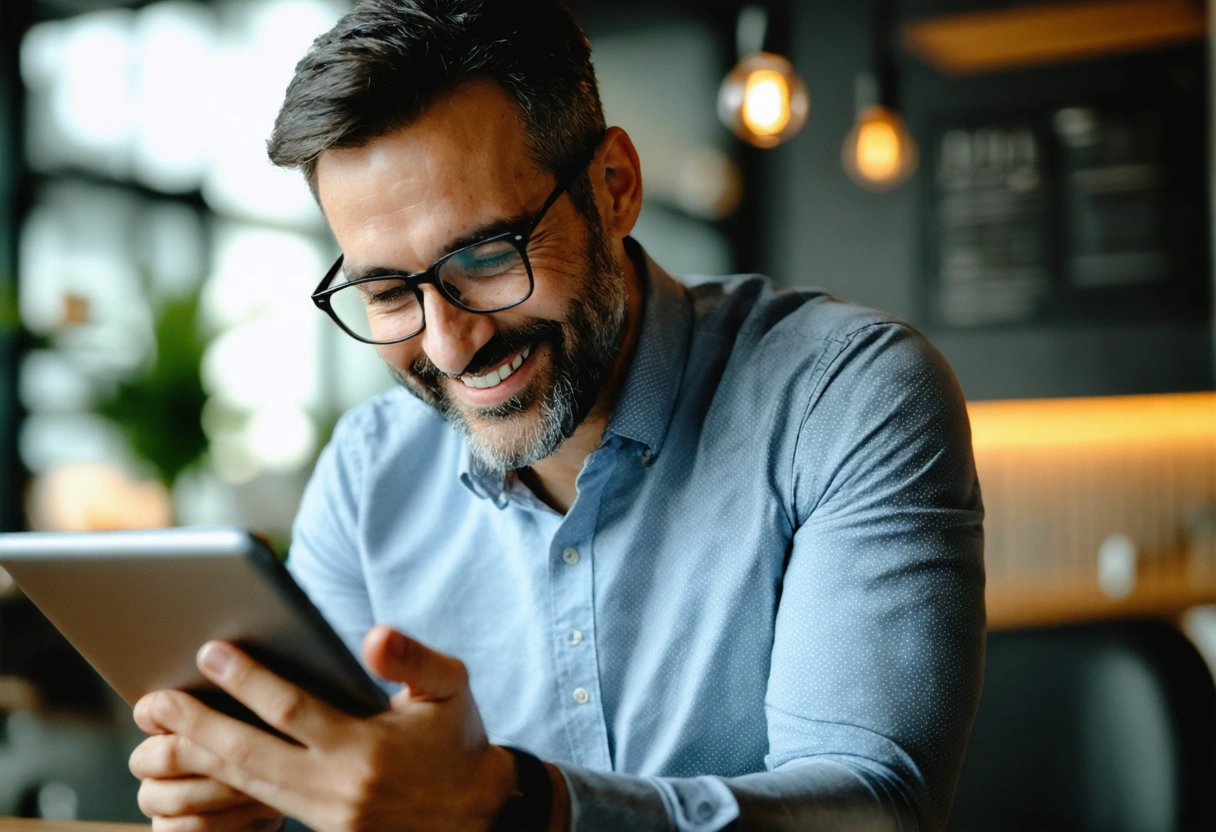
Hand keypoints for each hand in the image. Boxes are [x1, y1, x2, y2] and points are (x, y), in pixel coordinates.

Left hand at [129, 626, 516, 831]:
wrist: (479, 813)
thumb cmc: (459, 739)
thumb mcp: (451, 688)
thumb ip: (413, 658)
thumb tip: (373, 636)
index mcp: (365, 749)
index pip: (291, 711)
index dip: (248, 681)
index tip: (210, 651)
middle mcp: (337, 790)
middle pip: (249, 757)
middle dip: (198, 725)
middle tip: (155, 700)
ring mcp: (327, 821)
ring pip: (247, 787)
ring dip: (201, 756)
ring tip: (163, 728)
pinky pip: (263, 808)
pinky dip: (226, 784)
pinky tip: (200, 761)